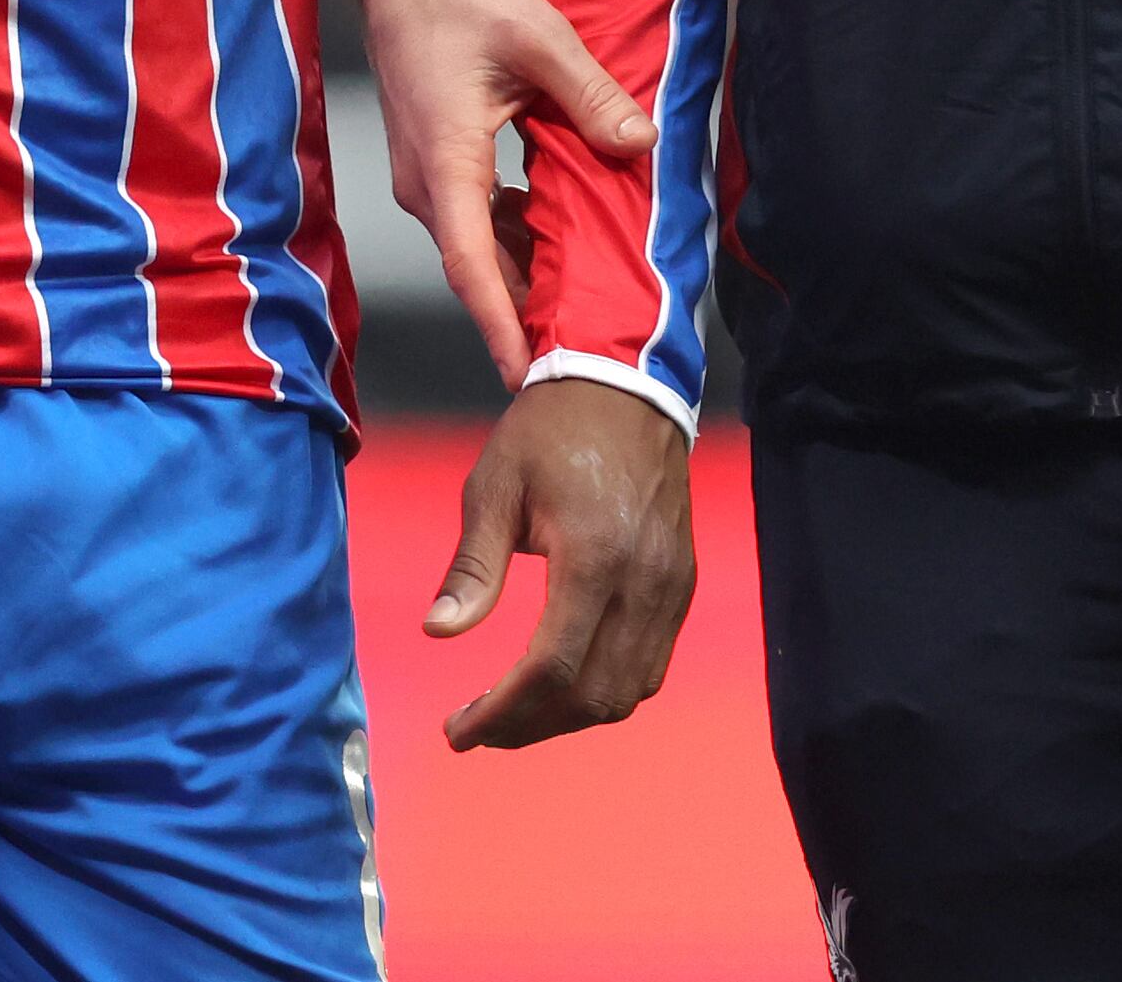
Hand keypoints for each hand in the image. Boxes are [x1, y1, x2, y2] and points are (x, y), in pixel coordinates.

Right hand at [351, 0, 651, 382]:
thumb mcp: (538, 39)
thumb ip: (590, 96)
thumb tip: (640, 141)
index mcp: (446, 160)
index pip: (471, 263)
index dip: (499, 323)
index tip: (523, 374)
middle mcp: (426, 181)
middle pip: (477, 268)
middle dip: (522, 315)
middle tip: (578, 356)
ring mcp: (425, 175)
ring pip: (476, 247)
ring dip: (521, 275)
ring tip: (579, 308)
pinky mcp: (434, 164)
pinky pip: (474, 220)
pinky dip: (512, 238)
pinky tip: (556, 237)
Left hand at [424, 374, 696, 750]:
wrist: (626, 387)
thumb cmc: (550, 431)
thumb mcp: (495, 486)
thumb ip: (472, 568)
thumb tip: (438, 633)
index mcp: (594, 557)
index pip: (552, 669)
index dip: (503, 714)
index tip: (459, 733)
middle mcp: (644, 583)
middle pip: (592, 697)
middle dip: (530, 727)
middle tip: (478, 729)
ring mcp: (672, 589)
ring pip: (626, 692)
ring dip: (568, 718)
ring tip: (513, 714)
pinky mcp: (683, 586)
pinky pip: (649, 666)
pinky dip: (604, 691)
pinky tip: (562, 685)